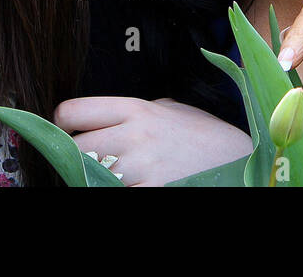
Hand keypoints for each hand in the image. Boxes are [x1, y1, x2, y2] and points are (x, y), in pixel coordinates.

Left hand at [53, 96, 253, 185]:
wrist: (238, 160)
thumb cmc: (201, 134)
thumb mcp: (167, 109)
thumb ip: (131, 113)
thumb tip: (98, 121)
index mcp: (134, 108)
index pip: (72, 112)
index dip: (64, 124)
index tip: (68, 132)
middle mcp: (134, 135)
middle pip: (75, 148)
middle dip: (77, 156)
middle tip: (90, 160)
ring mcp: (143, 167)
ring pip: (90, 176)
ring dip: (94, 178)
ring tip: (112, 175)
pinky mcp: (153, 190)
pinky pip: (115, 193)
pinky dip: (116, 190)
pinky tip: (131, 186)